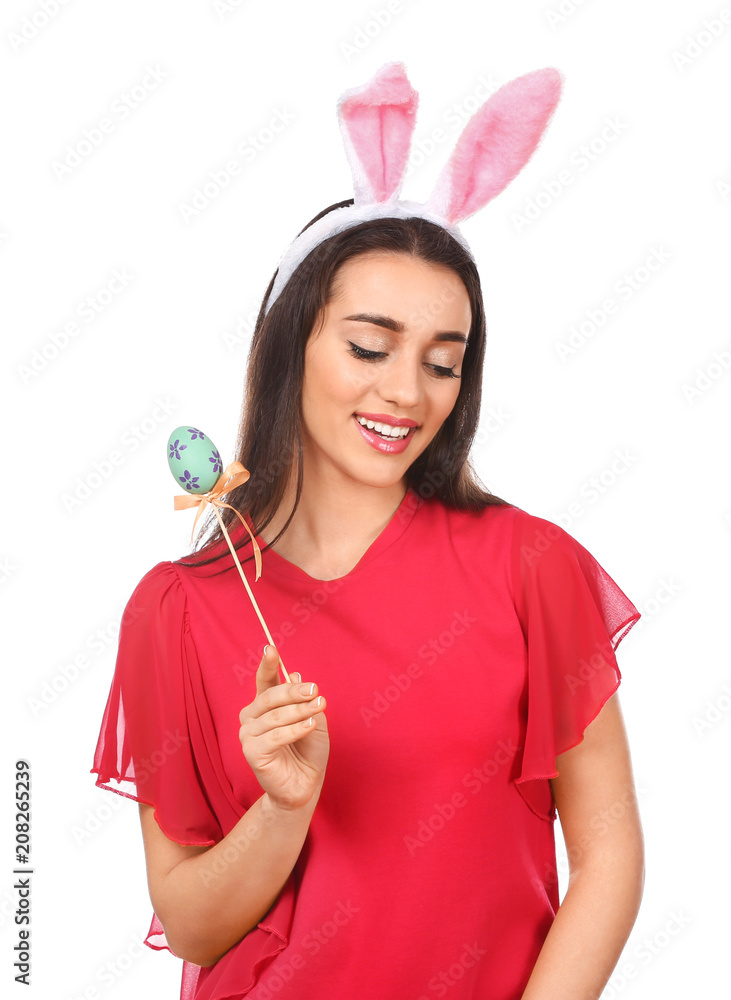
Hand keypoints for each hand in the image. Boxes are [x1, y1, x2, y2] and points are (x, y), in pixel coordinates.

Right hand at [239, 645, 328, 810]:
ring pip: (275, 716)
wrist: (305, 786)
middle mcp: (252, 717)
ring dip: (300, 710)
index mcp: (264, 706)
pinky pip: (275, 736)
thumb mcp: (313, 719)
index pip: (263, 681)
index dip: (267, 665)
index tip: (271, 649)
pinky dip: (294, 729)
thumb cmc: (308, 752)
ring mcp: (248, 735)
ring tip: (319, 706)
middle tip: (315, 689)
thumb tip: (294, 674)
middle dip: (294, 691)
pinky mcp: (252, 753)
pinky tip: (310, 725)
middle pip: (270, 697)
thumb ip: (303, 700)